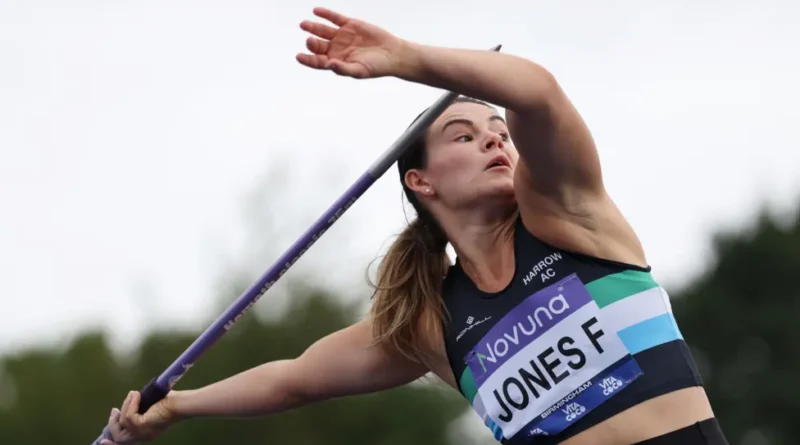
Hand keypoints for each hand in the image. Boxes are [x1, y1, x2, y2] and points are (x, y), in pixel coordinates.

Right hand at [100, 391, 176, 444]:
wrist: (180, 404)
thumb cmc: (170, 402)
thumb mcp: (150, 407)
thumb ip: (138, 408)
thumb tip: (129, 400)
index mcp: (144, 434)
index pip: (124, 443)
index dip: (111, 444)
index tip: (102, 440)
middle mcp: (143, 436)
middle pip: (119, 438)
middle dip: (112, 424)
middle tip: (114, 410)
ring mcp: (142, 433)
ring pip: (122, 424)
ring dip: (125, 407)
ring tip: (133, 395)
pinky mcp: (142, 425)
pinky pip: (128, 416)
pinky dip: (130, 403)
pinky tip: (136, 394)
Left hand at [296, 7, 411, 78]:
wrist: (392, 53)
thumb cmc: (376, 67)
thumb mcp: (359, 71)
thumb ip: (343, 69)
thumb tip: (329, 64)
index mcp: (336, 62)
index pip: (317, 61)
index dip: (307, 59)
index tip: (299, 56)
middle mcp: (336, 49)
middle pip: (318, 45)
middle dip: (312, 43)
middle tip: (309, 41)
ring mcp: (342, 36)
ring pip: (323, 30)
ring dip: (313, 27)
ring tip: (304, 24)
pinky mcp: (350, 24)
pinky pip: (334, 18)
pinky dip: (325, 14)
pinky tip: (316, 11)